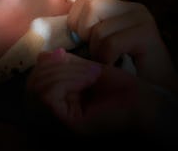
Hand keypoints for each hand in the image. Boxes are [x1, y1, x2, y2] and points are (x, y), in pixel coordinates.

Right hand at [26, 48, 154, 134]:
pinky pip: (51, 96)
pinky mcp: (72, 124)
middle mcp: (59, 113)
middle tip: (83, 66)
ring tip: (90, 74)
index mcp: (61, 101)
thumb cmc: (120, 86)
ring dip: (64, 73)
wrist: (143, 101)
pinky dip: (66, 81)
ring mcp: (64, 121)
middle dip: (55, 67)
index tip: (63, 54)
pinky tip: (87, 81)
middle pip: (34, 84)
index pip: (34, 80)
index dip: (45, 63)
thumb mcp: (86, 69)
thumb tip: (43, 55)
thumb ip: (64, 64)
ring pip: (41, 89)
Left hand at [66, 0, 177, 94]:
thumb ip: (80, 33)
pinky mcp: (147, 34)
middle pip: (90, 5)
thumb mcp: (98, 46)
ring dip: (97, 52)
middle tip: (95, 52)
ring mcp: (141, 19)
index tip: (83, 42)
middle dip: (84, 33)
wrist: (159, 95)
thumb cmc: (123, 73)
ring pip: (98, 29)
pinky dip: (107, 60)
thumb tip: (43, 29)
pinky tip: (117, 68)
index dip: (76, 21)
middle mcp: (132, 8)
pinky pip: (110, 43)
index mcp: (120, 7)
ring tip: (109, 62)